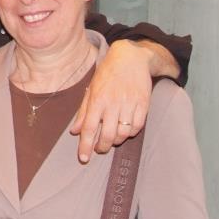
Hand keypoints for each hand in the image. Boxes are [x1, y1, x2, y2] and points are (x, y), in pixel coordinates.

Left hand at [70, 39, 151, 162]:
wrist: (130, 59)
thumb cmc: (107, 74)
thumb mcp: (91, 90)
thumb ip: (83, 112)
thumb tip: (74, 131)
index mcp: (97, 100)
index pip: (89, 128)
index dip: (85, 146)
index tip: (83, 159)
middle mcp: (113, 103)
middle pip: (107, 135)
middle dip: (101, 147)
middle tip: (99, 149)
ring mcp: (129, 104)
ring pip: (123, 134)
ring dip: (115, 141)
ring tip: (110, 140)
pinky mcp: (143, 105)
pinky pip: (137, 127)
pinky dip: (130, 133)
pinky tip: (125, 131)